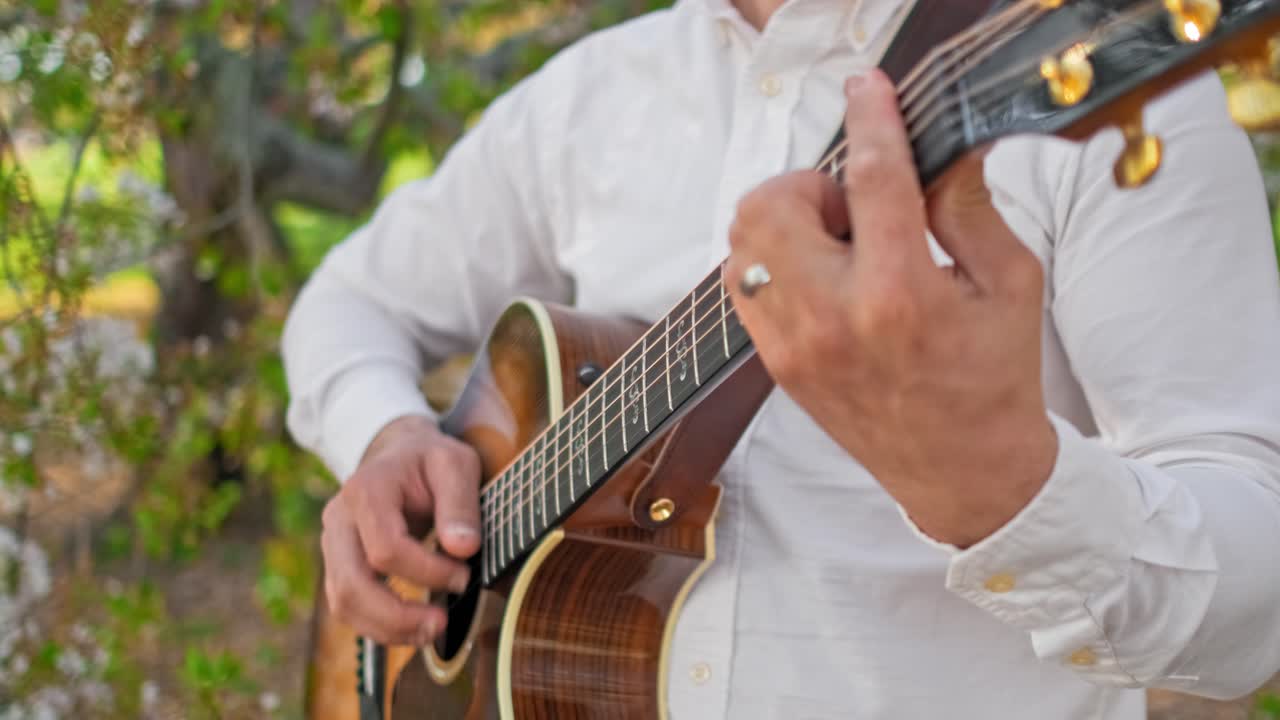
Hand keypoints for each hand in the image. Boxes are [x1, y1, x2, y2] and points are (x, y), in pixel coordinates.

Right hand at [321, 414, 481, 644]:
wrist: (401, 455)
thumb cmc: (430, 460)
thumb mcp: (455, 464)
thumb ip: (460, 503)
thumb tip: (463, 549)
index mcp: (366, 490)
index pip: (386, 548)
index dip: (426, 572)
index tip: (464, 576)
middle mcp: (339, 518)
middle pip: (351, 584)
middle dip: (396, 615)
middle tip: (440, 624)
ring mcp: (333, 543)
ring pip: (343, 602)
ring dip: (386, 628)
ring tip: (430, 632)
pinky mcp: (338, 564)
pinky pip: (347, 606)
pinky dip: (377, 625)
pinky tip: (412, 628)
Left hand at [725, 70, 1057, 547]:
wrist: (963, 474)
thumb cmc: (994, 378)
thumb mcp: (1008, 284)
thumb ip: (967, 207)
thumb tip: (940, 147)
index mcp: (900, 297)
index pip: (872, 181)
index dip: (869, 119)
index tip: (866, 88)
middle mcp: (832, 320)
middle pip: (769, 205)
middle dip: (808, 183)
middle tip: (851, 206)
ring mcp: (793, 346)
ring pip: (742, 243)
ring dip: (783, 222)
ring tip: (836, 246)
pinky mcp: (776, 365)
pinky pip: (743, 285)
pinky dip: (773, 261)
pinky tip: (820, 276)